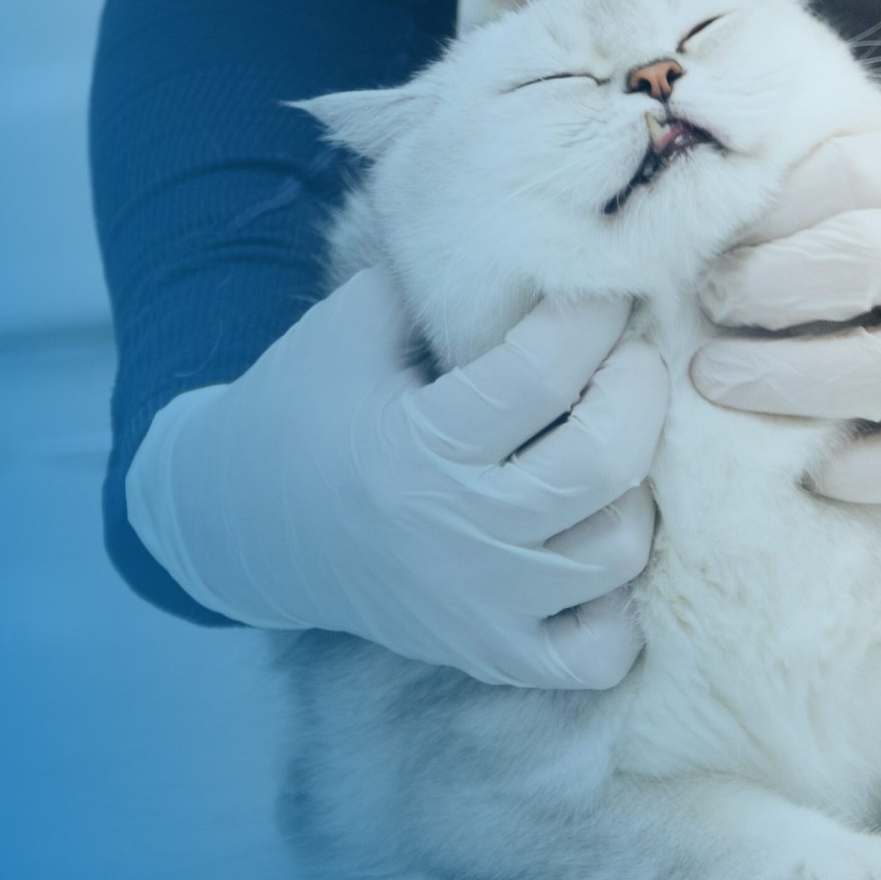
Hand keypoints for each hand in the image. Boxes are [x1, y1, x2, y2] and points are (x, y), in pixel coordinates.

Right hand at [126, 268, 667, 687]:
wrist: (240, 528)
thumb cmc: (301, 411)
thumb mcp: (349, 329)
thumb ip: (430, 280)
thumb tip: (529, 224)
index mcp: (417, 445)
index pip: (542, 372)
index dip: (591, 316)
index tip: (607, 289)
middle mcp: (457, 533)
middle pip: (603, 462)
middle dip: (640, 392)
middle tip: (636, 358)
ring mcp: (479, 606)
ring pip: (617, 551)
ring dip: (636, 491)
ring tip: (614, 447)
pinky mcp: (491, 654)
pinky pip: (596, 654)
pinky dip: (621, 610)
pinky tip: (601, 551)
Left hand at [690, 122, 880, 498]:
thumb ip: (878, 184)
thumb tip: (744, 219)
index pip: (847, 176)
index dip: (767, 213)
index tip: (717, 242)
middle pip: (850, 262)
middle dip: (757, 290)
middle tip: (707, 309)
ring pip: (876, 367)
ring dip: (780, 381)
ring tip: (719, 382)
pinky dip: (858, 470)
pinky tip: (813, 467)